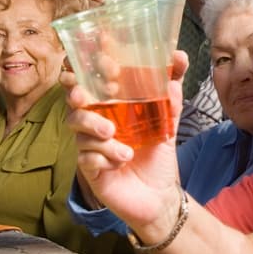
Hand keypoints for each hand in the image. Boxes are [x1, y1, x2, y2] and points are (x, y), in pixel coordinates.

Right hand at [63, 51, 188, 230]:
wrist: (160, 196)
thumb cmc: (157, 155)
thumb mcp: (168, 119)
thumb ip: (172, 90)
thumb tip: (179, 57)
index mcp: (111, 106)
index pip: (91, 80)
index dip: (89, 68)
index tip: (106, 63)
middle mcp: (96, 121)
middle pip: (73, 99)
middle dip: (75, 92)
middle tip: (84, 95)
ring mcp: (90, 145)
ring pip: (76, 125)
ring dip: (92, 126)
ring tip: (113, 134)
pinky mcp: (90, 169)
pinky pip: (85, 156)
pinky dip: (102, 156)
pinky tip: (120, 160)